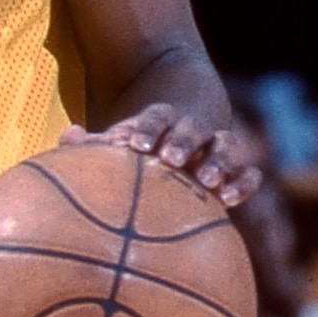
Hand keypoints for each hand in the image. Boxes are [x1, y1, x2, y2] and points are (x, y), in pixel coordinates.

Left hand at [71, 112, 263, 208]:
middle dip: (183, 141)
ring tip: (208, 181)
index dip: (147, 128)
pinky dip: (243, 182)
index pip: (157, 116)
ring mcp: (216, 150)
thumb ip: (92, 144)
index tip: (136, 145)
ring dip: (219, 160)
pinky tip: (229, 200)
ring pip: (225, 144)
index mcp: (161, 120)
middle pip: (192, 127)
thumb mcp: (118, 145)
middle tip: (172, 159)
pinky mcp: (235, 174)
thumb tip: (69, 135)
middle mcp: (192, 131)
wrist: (178, 143)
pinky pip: (249, 173)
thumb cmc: (138, 152)